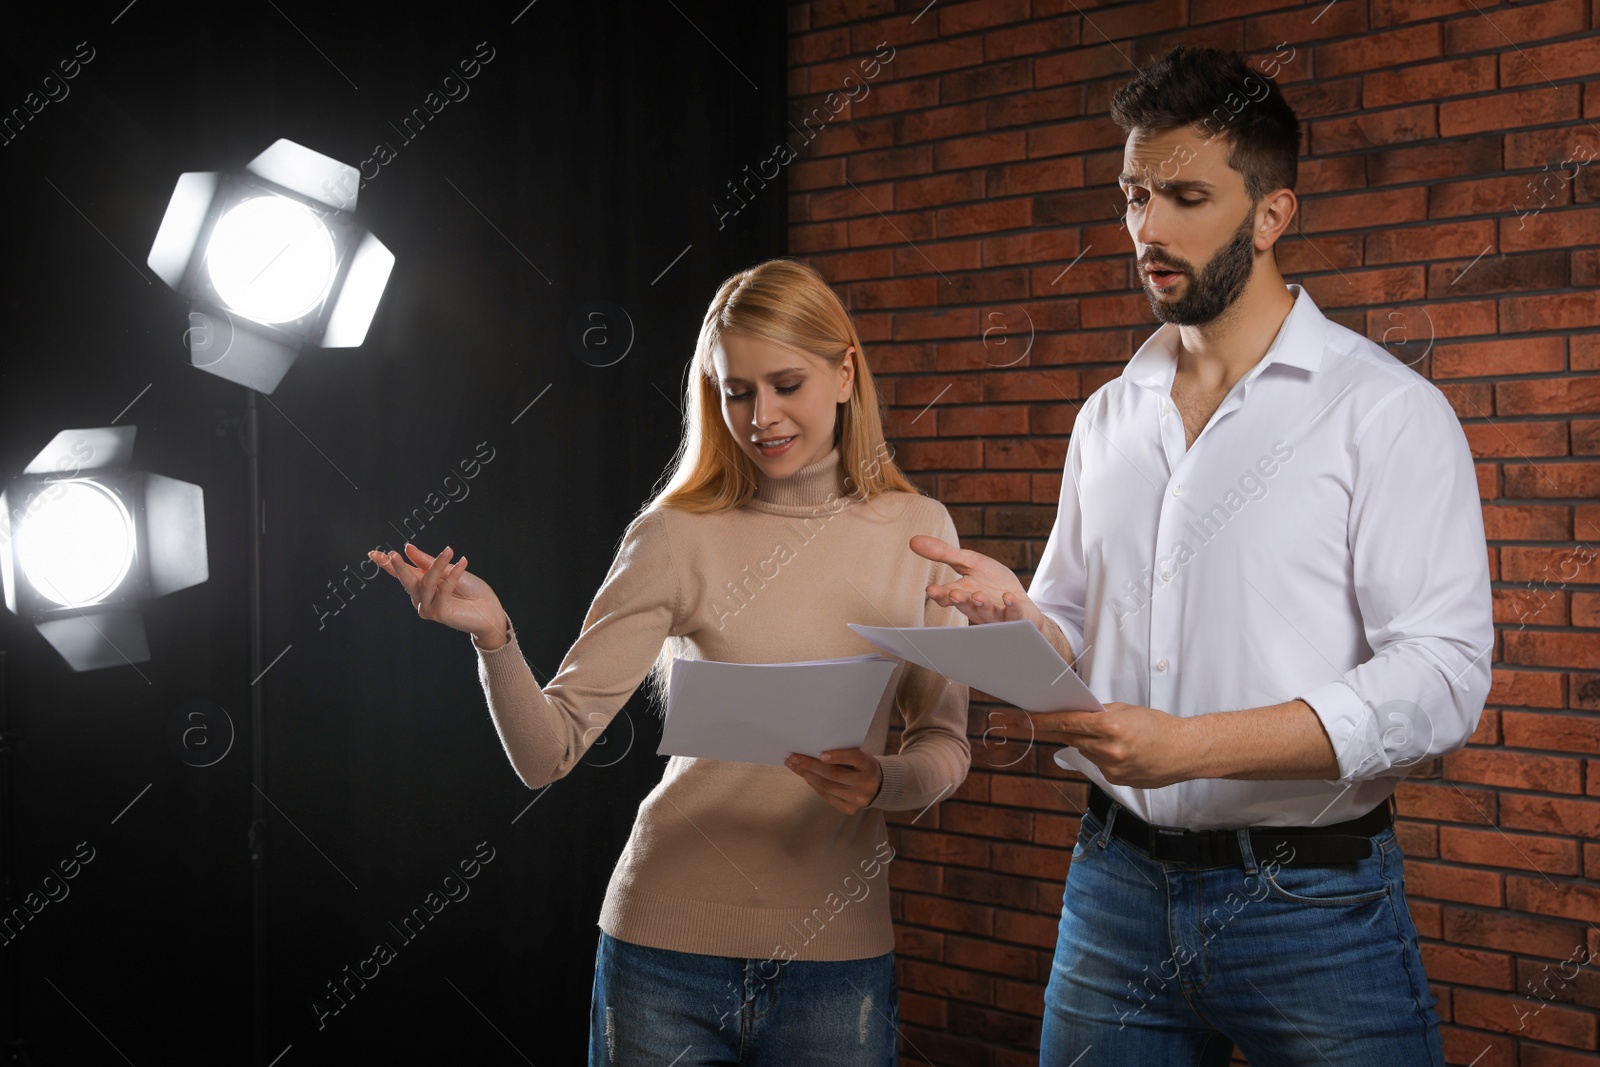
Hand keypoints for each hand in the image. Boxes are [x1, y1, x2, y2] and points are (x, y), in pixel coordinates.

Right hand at [368, 544, 508, 647]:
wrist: (490, 610)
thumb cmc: (471, 590)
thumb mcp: (450, 570)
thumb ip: (428, 562)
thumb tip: (408, 548)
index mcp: (422, 586)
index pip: (403, 573)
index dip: (388, 564)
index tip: (373, 553)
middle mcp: (421, 598)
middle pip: (407, 580)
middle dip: (399, 567)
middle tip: (392, 554)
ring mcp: (428, 608)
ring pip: (427, 583)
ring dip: (437, 566)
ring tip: (449, 551)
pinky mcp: (439, 613)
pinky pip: (443, 590)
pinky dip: (453, 576)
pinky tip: (462, 563)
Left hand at [784, 748, 882, 813]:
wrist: (877, 786)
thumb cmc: (861, 766)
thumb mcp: (859, 756)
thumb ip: (843, 754)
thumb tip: (812, 751)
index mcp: (869, 766)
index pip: (855, 758)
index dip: (838, 756)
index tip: (821, 754)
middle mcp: (866, 784)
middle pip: (834, 774)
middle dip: (810, 765)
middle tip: (794, 757)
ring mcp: (858, 799)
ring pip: (827, 787)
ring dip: (807, 775)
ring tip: (794, 766)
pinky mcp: (850, 809)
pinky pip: (827, 796)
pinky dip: (814, 785)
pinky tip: (805, 777)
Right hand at [909, 534, 1041, 627]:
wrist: (1020, 601)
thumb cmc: (992, 582)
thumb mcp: (968, 562)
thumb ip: (943, 554)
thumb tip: (914, 541)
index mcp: (962, 593)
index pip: (946, 596)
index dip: (939, 594)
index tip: (931, 589)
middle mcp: (976, 606)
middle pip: (964, 605)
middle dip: (959, 600)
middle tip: (954, 594)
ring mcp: (995, 613)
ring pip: (986, 611)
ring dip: (982, 604)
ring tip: (979, 595)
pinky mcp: (1015, 615)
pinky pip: (1013, 613)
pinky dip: (1011, 606)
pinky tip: (1009, 597)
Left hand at [987, 702, 1196, 788]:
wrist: (1185, 753)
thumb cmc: (1159, 726)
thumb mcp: (1127, 711)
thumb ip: (1098, 714)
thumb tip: (1073, 714)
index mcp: (1111, 727)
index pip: (1067, 722)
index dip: (1042, 721)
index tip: (1023, 718)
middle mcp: (1108, 750)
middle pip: (1068, 737)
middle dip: (1052, 729)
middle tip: (1023, 721)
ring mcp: (1111, 768)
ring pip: (1082, 751)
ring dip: (1084, 741)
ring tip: (1106, 734)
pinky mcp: (1115, 781)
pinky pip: (1096, 763)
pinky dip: (1099, 754)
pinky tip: (1118, 750)